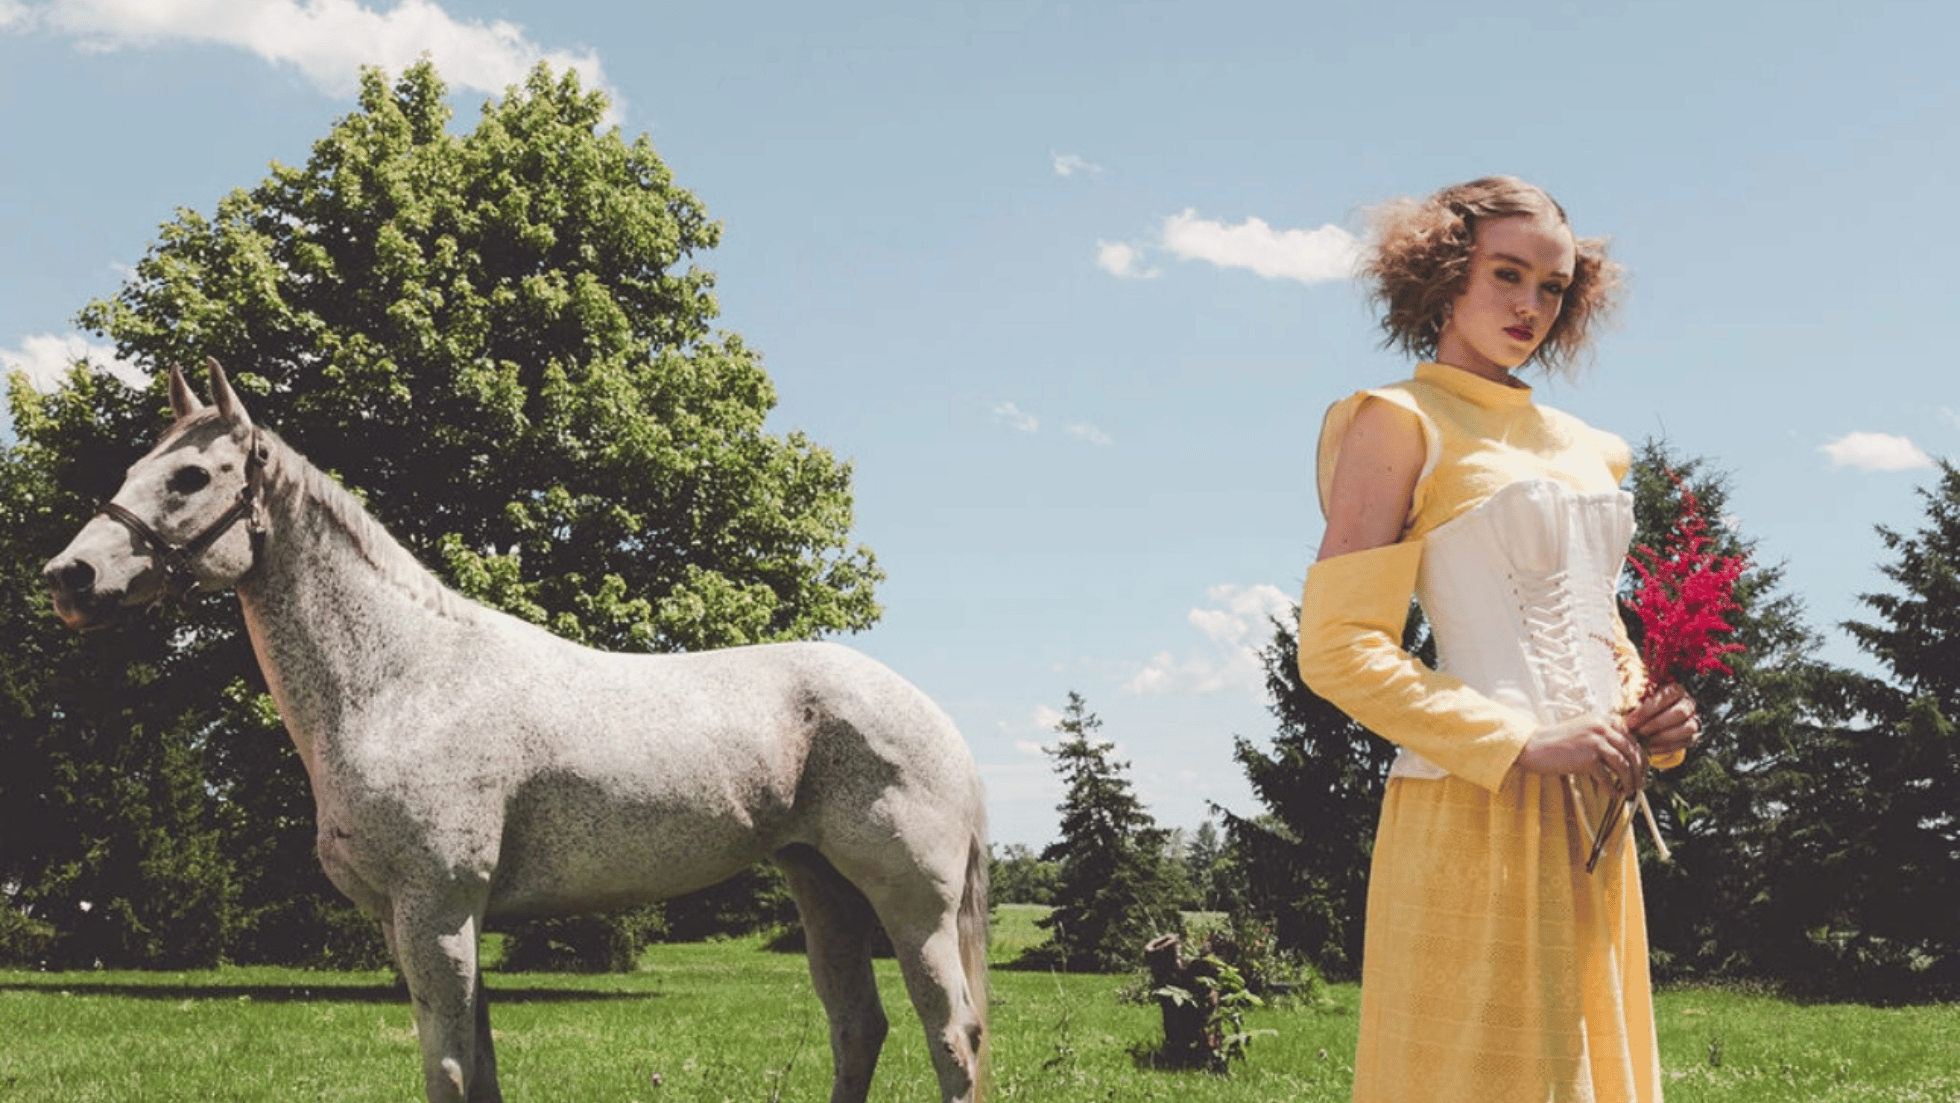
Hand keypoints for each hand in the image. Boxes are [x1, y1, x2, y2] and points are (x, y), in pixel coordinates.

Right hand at [1514, 714, 1645, 793]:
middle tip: (1639, 784)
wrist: (1533, 747)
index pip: (1631, 739)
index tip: (1641, 770)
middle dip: (1639, 771)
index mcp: (1602, 720)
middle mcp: (1601, 728)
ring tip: (1628, 791)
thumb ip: (1603, 739)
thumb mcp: (1583, 733)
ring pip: (1623, 765)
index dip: (1640, 757)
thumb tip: (1624, 760)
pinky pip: (1607, 777)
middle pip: (1631, 752)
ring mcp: (1594, 742)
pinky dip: (1612, 789)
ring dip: (1629, 781)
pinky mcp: (1587, 758)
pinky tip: (1612, 795)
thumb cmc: (1556, 743)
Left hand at [1628, 683, 1700, 759]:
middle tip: (1639, 731)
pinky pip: (1686, 742)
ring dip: (1664, 736)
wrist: (1647, 722)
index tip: (1631, 720)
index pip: (1668, 694)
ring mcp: (1693, 719)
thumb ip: (1630, 695)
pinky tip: (1651, 748)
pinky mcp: (1692, 735)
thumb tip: (1620, 698)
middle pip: (1680, 712)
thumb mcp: (1634, 697)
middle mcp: (1688, 703)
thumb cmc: (1640, 705)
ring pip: (1688, 727)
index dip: (1649, 708)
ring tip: (1645, 740)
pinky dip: (1668, 746)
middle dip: (1657, 723)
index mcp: (1675, 689)